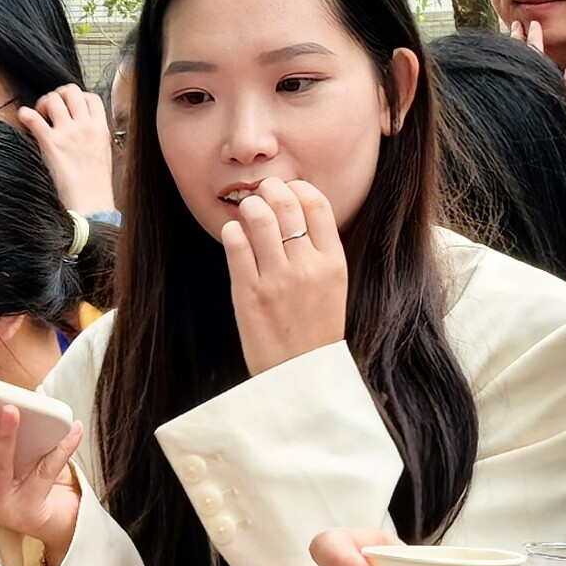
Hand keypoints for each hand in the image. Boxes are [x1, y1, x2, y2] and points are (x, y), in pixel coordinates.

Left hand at [11, 82, 120, 222]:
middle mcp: (86, 126)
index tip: (68, 109)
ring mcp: (68, 133)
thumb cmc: (96, 186)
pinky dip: (26, 114)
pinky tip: (24, 118)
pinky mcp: (51, 144)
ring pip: (53, 99)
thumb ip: (92, 136)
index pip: (90, 97)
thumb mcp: (102, 154)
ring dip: (43, 103)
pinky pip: (33, 117)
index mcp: (101, 129)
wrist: (92, 205)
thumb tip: (80, 127)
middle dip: (58, 95)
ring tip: (40, 117)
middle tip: (51, 111)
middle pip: (71, 91)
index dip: (77, 98)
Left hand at [221, 176, 349, 371]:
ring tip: (247, 211)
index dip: (298, 188)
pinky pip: (236, 244)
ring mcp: (276, 280)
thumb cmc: (314, 331)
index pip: (317, 204)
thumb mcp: (333, 288)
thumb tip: (295, 211)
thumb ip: (319, 252)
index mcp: (333, 263)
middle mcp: (307, 267)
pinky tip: (235, 235)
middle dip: (270, 189)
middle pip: (286, 203)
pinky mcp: (248, 293)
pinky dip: (233, 231)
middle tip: (262, 193)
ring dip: (249, 206)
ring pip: (259, 217)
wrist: (300, 377)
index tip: (288, 190)